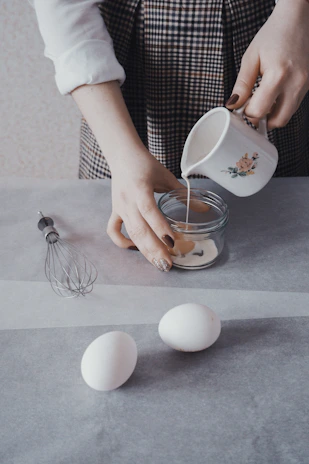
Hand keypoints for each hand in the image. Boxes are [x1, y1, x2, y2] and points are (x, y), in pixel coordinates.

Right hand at [107, 148, 183, 271]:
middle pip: (139, 229)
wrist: (122, 155)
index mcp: (140, 188)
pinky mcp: (115, 211)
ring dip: (144, 250)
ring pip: (130, 233)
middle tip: (168, 264)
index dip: (160, 228)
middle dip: (154, 248)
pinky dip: (123, 242)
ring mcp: (119, 207)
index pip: (149, 211)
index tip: (173, 243)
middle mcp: (128, 200)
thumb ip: (184, 195)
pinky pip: (114, 230)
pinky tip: (136, 249)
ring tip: (159, 263)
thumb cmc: (146, 164)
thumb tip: (203, 210)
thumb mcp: (167, 177)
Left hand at [226, 0, 308, 128]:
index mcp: (278, 75)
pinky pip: (293, 106)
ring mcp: (305, 85)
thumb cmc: (273, 35)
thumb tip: (233, 105)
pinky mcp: (308, 86)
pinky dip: (281, 106)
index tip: (241, 108)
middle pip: (277, 121)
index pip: (259, 111)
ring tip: (262, 100)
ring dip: (272, 115)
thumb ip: (242, 85)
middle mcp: (295, 83)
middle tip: (251, 110)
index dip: (247, 113)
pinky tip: (273, 95)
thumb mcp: (251, 58)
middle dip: (262, 120)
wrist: (297, 20)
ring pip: (287, 116)